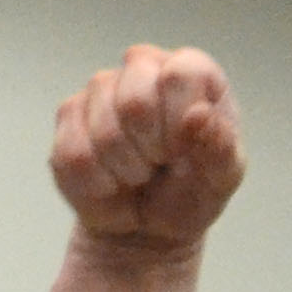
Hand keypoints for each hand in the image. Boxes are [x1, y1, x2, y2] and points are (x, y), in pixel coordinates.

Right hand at [51, 44, 245, 255]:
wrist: (149, 224)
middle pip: (135, 102)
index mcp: (192, 72)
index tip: (185, 150)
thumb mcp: (221, 179)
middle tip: (161, 164)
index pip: (180, 76)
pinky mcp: (69, 116)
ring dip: (127, 171)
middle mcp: (144, 67)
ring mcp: (101, 88)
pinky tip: (113, 184)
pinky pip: (76, 155)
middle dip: (152, 151)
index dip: (180, 123)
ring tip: (140, 175)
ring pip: (104, 132)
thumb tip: (200, 114)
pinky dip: (101, 184)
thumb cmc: (192, 190)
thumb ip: (221, 148)